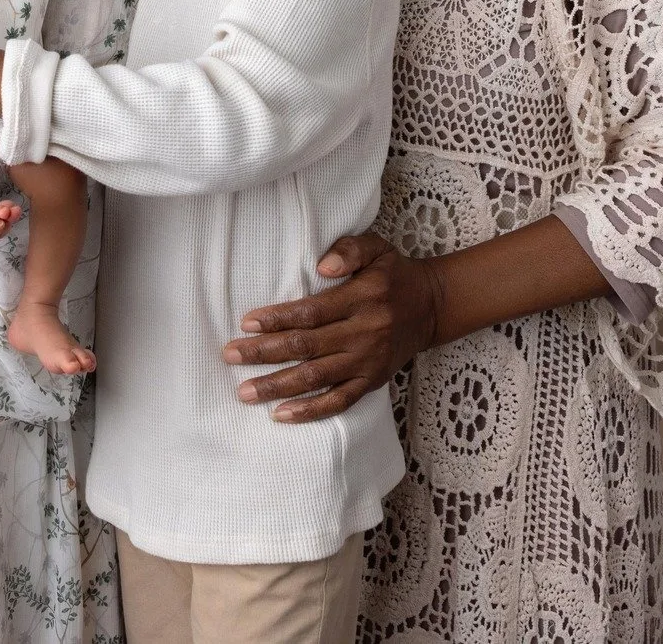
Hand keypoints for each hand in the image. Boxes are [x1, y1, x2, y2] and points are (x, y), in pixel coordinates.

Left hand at [220, 234, 442, 422]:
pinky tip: (281, 415)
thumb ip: (349, 249)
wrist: (432, 307)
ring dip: (278, 386)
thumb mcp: (377, 247)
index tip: (246, 323)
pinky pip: (339, 401)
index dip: (277, 319)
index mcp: (362, 298)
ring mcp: (368, 362)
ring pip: (317, 378)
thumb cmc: (394, 274)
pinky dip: (310, 411)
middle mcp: (365, 332)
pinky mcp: (372, 382)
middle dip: (265, 353)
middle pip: (307, 347)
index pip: (312, 312)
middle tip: (230, 355)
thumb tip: (321, 267)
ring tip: (245, 392)